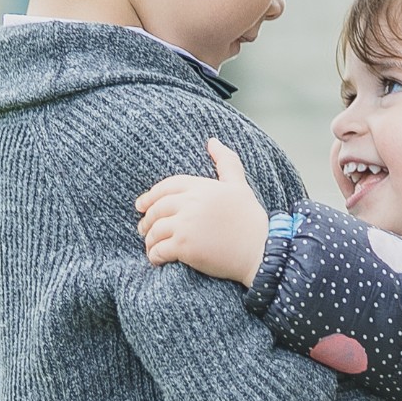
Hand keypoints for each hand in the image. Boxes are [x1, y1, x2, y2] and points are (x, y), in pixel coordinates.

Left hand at [135, 140, 271, 286]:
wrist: (260, 251)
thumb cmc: (251, 220)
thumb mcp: (239, 186)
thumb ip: (226, 162)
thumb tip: (212, 141)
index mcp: (201, 187)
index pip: (166, 187)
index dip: (151, 196)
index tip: (141, 206)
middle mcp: (190, 203)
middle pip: (156, 209)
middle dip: (147, 220)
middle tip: (143, 229)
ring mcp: (185, 225)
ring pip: (155, 230)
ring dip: (149, 240)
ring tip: (151, 246)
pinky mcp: (184, 247)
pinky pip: (159, 250)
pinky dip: (154, 256)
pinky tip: (157, 259)